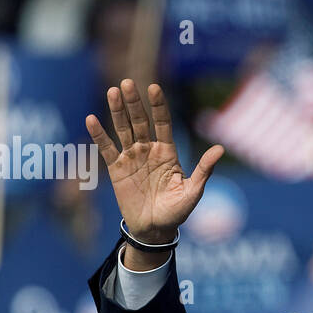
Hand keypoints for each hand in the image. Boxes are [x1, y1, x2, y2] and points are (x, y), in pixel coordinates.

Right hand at [85, 80, 223, 245]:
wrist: (155, 229)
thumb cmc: (176, 211)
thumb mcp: (193, 191)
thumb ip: (204, 169)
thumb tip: (221, 149)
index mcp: (168, 152)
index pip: (163, 123)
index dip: (158, 106)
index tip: (154, 88)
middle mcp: (149, 150)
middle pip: (140, 121)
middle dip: (134, 103)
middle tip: (127, 83)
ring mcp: (132, 157)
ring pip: (123, 130)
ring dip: (117, 111)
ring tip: (112, 92)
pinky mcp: (116, 169)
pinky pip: (107, 149)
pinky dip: (99, 135)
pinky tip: (91, 119)